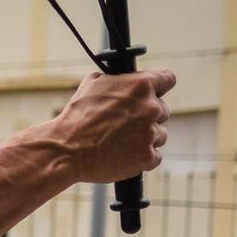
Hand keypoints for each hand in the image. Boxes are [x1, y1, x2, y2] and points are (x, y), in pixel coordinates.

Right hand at [50, 69, 174, 183]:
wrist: (67, 149)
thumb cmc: (77, 117)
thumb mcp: (93, 84)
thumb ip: (116, 80)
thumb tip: (121, 80)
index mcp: (141, 85)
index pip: (168, 79)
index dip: (160, 87)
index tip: (155, 93)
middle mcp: (151, 108)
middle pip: (162, 110)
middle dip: (147, 116)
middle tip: (127, 123)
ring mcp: (151, 133)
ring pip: (159, 134)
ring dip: (145, 137)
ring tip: (122, 141)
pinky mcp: (147, 156)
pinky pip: (154, 156)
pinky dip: (142, 157)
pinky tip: (125, 155)